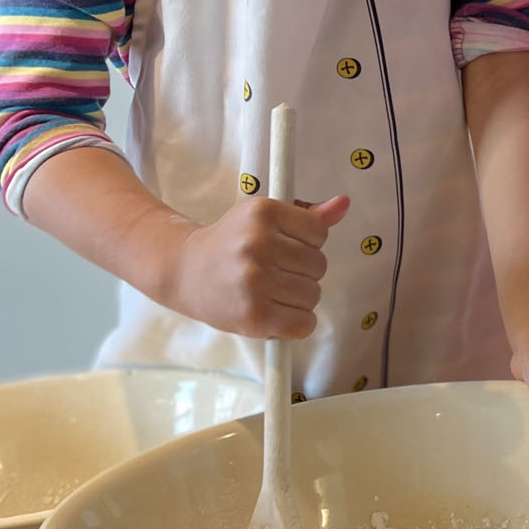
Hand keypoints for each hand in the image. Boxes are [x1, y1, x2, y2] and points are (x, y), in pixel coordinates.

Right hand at [170, 193, 350, 338]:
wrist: (184, 271)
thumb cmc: (231, 243)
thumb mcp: (263, 219)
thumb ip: (307, 216)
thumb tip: (343, 204)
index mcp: (262, 212)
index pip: (319, 232)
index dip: (308, 243)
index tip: (286, 247)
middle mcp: (257, 244)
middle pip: (319, 265)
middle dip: (303, 271)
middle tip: (275, 271)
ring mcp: (254, 281)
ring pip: (313, 295)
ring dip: (299, 298)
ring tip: (272, 291)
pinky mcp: (253, 315)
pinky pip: (304, 323)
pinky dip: (298, 322)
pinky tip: (278, 312)